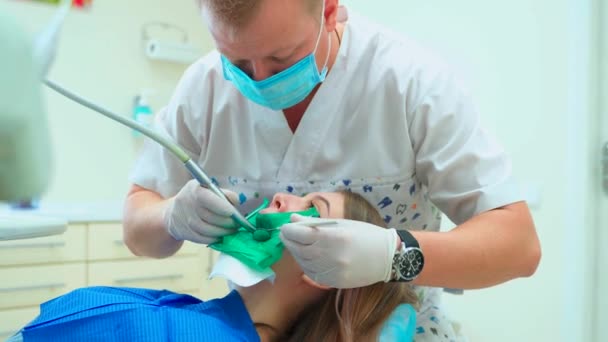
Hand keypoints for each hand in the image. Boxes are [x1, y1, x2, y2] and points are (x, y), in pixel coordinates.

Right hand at [164, 179, 238, 243]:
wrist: (173, 211)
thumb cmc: (198, 198)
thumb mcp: (208, 189)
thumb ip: (224, 193)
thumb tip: (236, 201)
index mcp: (194, 190)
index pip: (207, 199)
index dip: (221, 206)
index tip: (233, 212)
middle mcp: (187, 204)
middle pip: (210, 217)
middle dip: (227, 222)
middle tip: (238, 224)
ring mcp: (184, 220)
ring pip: (207, 230)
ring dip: (223, 232)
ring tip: (232, 230)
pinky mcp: (184, 233)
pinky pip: (202, 239)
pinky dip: (214, 238)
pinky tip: (221, 235)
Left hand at [279, 214, 398, 287]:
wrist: (388, 257)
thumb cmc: (365, 235)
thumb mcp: (342, 224)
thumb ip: (315, 223)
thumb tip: (293, 219)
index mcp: (335, 236)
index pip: (301, 233)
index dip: (289, 230)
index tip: (285, 226)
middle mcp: (332, 255)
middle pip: (299, 248)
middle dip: (289, 240)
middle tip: (285, 234)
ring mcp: (333, 270)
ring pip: (303, 262)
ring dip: (295, 252)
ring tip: (294, 244)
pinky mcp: (334, 282)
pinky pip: (312, 273)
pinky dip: (304, 265)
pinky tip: (304, 257)